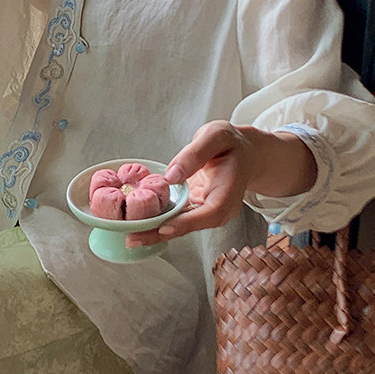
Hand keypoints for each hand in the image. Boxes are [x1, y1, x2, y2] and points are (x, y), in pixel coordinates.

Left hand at [127, 122, 256, 247]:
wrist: (243, 154)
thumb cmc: (231, 144)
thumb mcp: (216, 135)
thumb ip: (196, 153)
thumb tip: (172, 176)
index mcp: (229, 191)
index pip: (211, 212)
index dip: (187, 223)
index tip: (164, 227)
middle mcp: (220, 208)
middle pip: (192, 226)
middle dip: (162, 233)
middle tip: (134, 238)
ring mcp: (207, 212)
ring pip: (181, 226)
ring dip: (156, 232)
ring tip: (131, 237)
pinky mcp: (196, 210)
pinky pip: (177, 218)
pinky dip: (158, 222)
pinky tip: (137, 225)